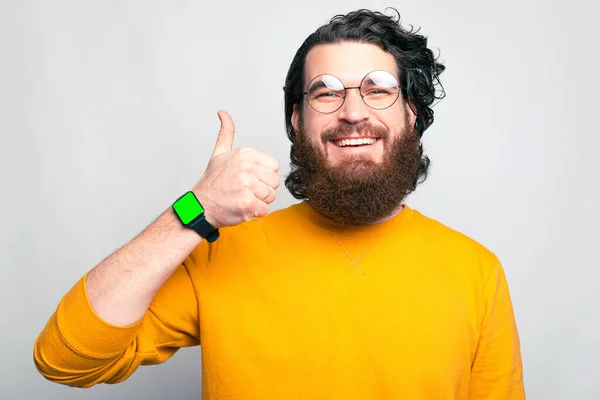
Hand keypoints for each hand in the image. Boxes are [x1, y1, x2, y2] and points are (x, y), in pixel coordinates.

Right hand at [192, 110, 280, 228]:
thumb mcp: (219, 153)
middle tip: (244, 191)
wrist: (200, 206)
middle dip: (263, 189)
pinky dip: (255, 213)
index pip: (274, 166)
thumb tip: (223, 113)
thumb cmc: (212, 183)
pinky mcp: (248, 203)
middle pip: (274, 182)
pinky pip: (264, 209)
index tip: (248, 179)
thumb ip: (226, 133)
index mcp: (245, 154)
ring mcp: (247, 186)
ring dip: (259, 201)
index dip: (263, 175)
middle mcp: (247, 167)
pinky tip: (242, 208)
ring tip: (242, 198)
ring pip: (271, 196)